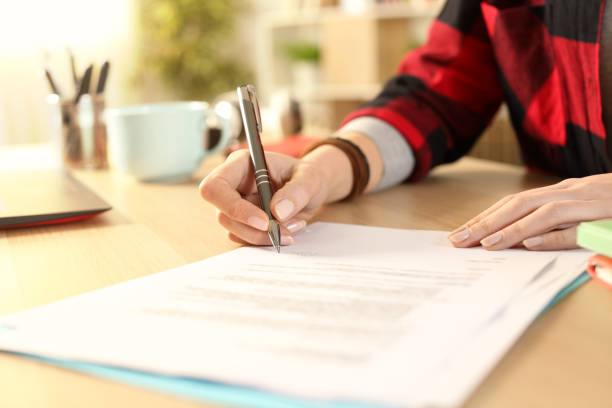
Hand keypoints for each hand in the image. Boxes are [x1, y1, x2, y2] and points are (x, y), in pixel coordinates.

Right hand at [200, 148, 349, 245]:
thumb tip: (277, 212)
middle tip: (284, 233)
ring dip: (262, 237)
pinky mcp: (243, 222)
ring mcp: (236, 205)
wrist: (313, 189)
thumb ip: (296, 192)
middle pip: (222, 215)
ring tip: (292, 229)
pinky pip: (246, 238)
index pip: (215, 187)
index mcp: (241, 164)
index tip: (264, 221)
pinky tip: (288, 229)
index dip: (233, 207)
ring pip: (234, 230)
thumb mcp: (310, 178)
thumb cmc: (309, 176)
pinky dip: (267, 240)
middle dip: (253, 229)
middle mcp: (233, 185)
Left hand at [447, 174, 611, 250]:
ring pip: (539, 212)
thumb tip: (525, 241)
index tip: (459, 233)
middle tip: (456, 240)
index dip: (485, 217)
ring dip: (509, 228)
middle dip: (484, 222)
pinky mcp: (603, 211)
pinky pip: (574, 223)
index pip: (513, 204)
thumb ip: (557, 226)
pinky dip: (551, 232)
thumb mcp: (583, 214)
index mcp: (559, 193)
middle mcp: (567, 192)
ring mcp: (585, 199)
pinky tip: (528, 241)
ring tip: (483, 243)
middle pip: (516, 204)